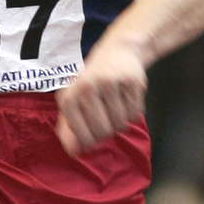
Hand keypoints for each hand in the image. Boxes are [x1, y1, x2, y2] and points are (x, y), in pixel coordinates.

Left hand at [56, 37, 146, 156]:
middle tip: (105, 119)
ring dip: (120, 122)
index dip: (89, 142)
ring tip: (114, 107)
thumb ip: (68, 128)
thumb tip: (74, 153)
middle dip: (106, 133)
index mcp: (69, 96)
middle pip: (103, 132)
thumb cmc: (91, 81)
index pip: (82, 136)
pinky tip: (126, 99)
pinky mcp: (132, 81)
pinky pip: (135, 114)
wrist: (118, 50)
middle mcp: (87, 88)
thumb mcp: (73, 100)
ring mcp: (111, 84)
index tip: (91, 136)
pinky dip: (133, 113)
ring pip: (121, 124)